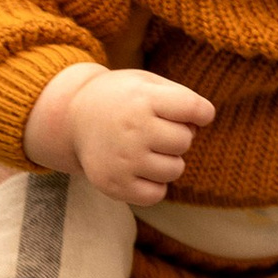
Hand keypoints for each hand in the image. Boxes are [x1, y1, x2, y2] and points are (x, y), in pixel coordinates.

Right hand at [27, 61, 214, 203]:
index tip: (194, 113)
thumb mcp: (147, 83)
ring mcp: (123, 159)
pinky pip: (157, 194)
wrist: (73, 118)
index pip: (195, 109)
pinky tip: (140, 168)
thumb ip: (181, 98)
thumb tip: (204, 122)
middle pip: (185, 141)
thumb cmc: (122, 100)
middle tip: (157, 129)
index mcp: (143, 99)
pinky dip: (155, 184)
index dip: (202, 113)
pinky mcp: (115, 185)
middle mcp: (133, 129)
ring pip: (175, 169)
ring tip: (146, 148)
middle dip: (179, 135)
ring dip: (168, 160)